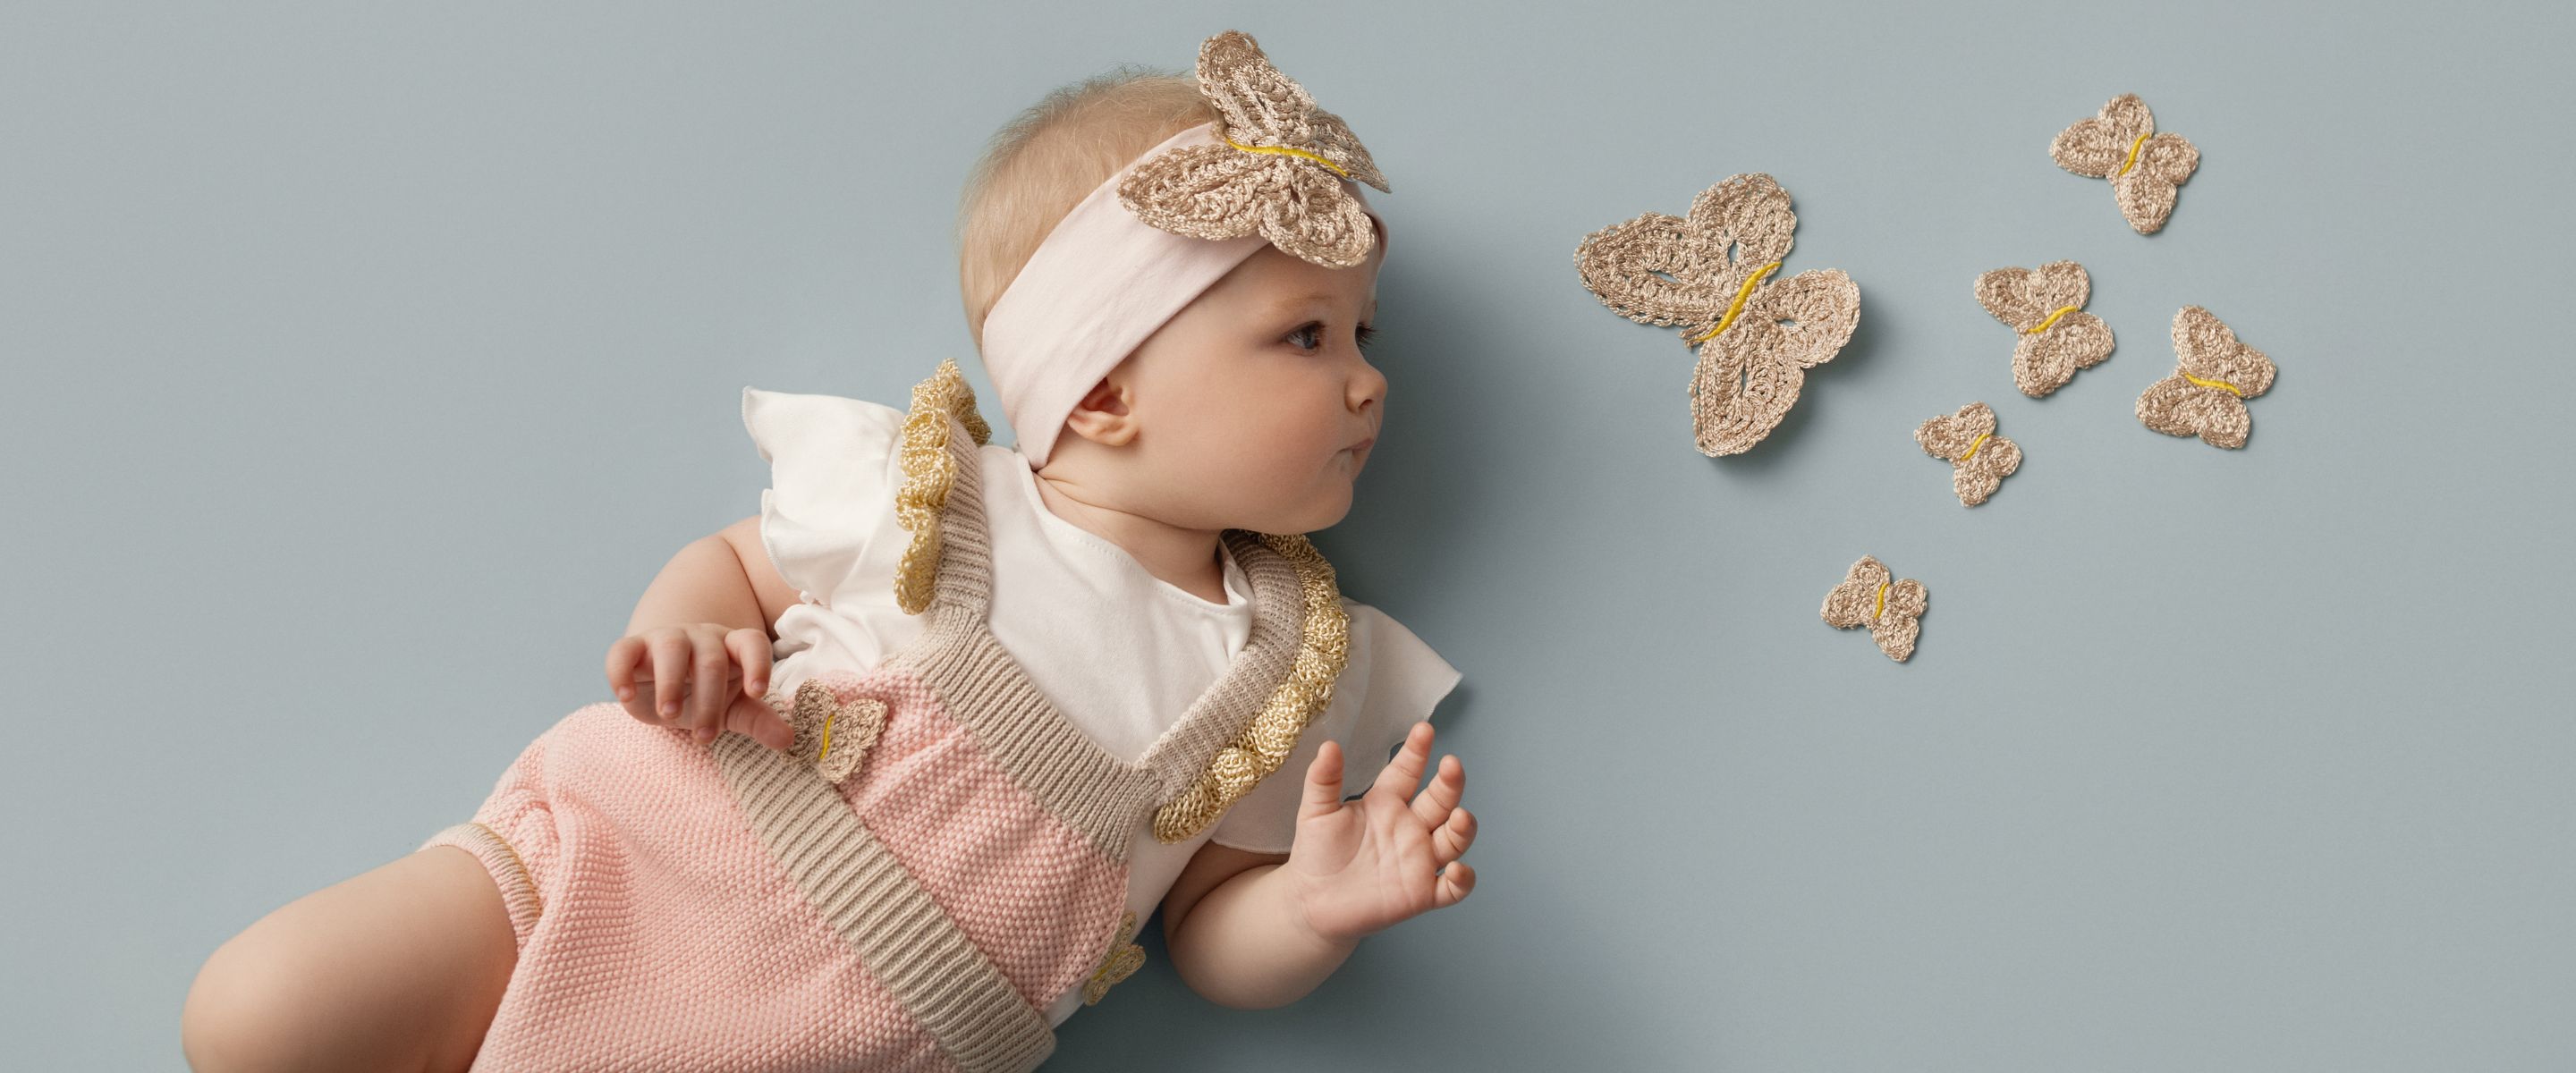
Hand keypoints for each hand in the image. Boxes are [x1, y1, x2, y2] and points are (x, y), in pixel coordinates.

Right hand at [603, 624, 793, 751]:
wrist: (663, 681)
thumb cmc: (706, 693)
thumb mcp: (733, 708)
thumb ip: (759, 721)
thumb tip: (789, 741)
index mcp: (732, 647)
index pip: (752, 642)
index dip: (758, 663)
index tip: (758, 692)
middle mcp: (702, 637)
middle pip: (710, 659)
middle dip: (709, 699)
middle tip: (705, 736)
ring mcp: (666, 638)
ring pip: (671, 648)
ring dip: (670, 682)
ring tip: (670, 716)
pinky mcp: (632, 648)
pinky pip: (623, 651)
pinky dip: (621, 672)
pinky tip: (627, 698)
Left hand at [1281, 721, 1476, 942]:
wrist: (1311, 903)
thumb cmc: (1317, 854)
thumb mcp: (1316, 813)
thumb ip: (1323, 780)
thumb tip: (1328, 744)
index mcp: (1387, 802)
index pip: (1408, 770)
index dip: (1417, 751)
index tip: (1423, 730)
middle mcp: (1410, 828)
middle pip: (1440, 801)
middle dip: (1450, 783)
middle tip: (1452, 766)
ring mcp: (1419, 860)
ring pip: (1453, 840)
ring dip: (1463, 828)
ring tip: (1461, 817)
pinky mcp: (1421, 894)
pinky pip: (1452, 888)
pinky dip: (1462, 880)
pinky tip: (1458, 869)